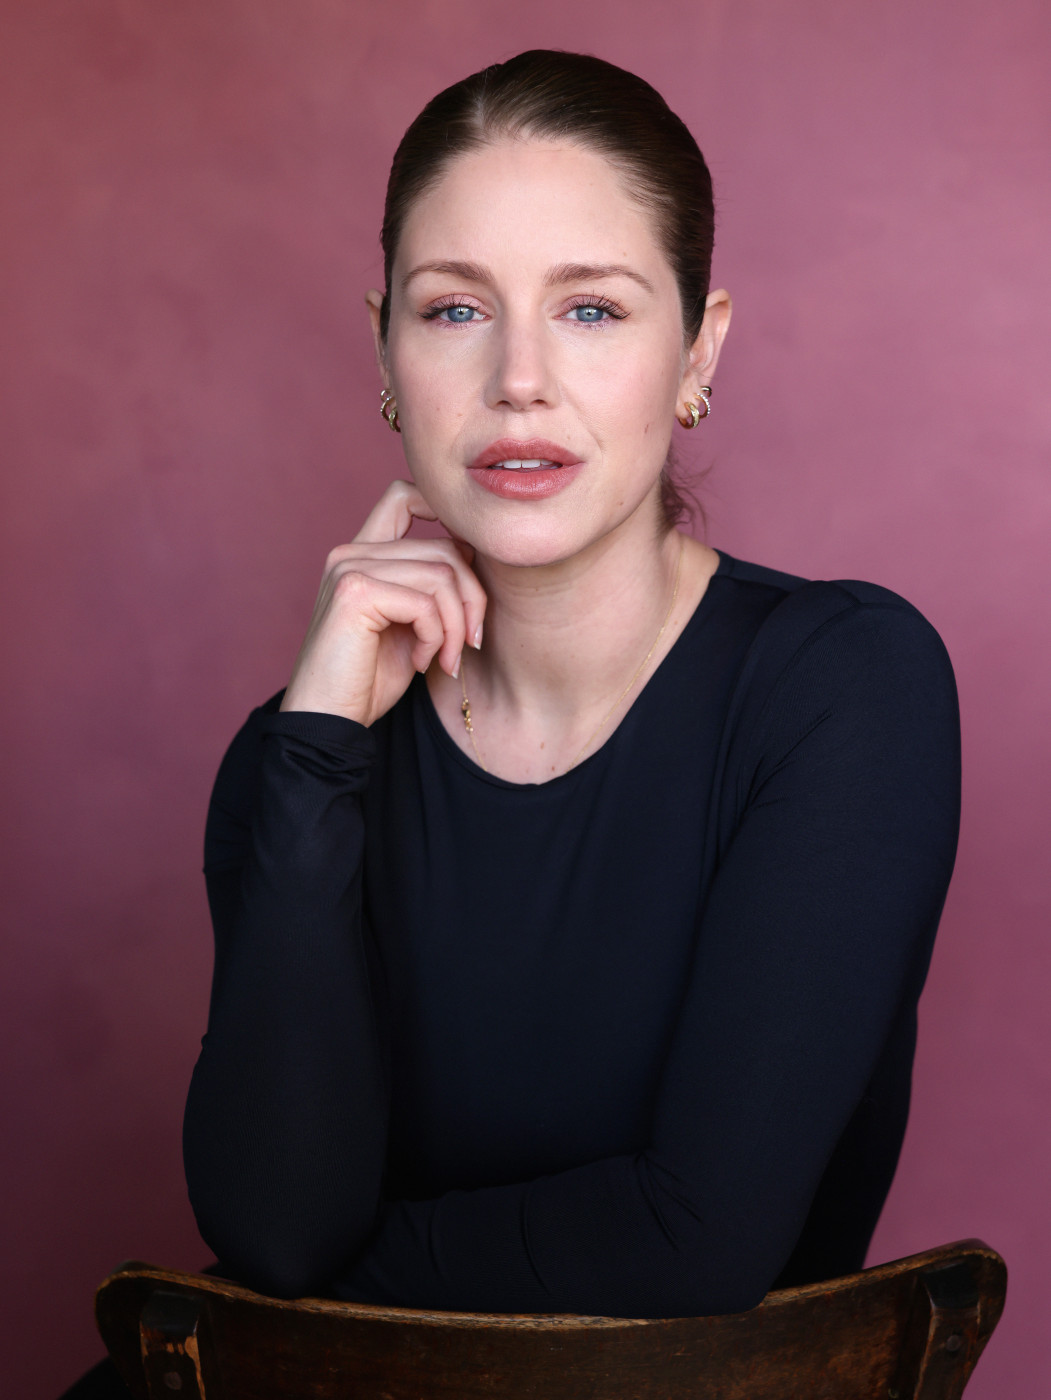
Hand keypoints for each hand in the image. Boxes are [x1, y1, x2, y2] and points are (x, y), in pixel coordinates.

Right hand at [279, 481, 486, 725]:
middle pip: (445, 547)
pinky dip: (437, 637)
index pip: (405, 496)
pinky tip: (422, 662)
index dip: (447, 517)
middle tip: (470, 643)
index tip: (469, 570)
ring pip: (442, 575)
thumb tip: (475, 552)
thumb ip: (430, 586)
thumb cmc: (368, 680)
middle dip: (472, 599)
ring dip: (457, 625)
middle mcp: (350, 553)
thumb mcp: (410, 625)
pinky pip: (426, 602)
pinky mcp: (355, 594)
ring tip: (446, 658)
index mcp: (361, 555)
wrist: (327, 722)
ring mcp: (349, 569)